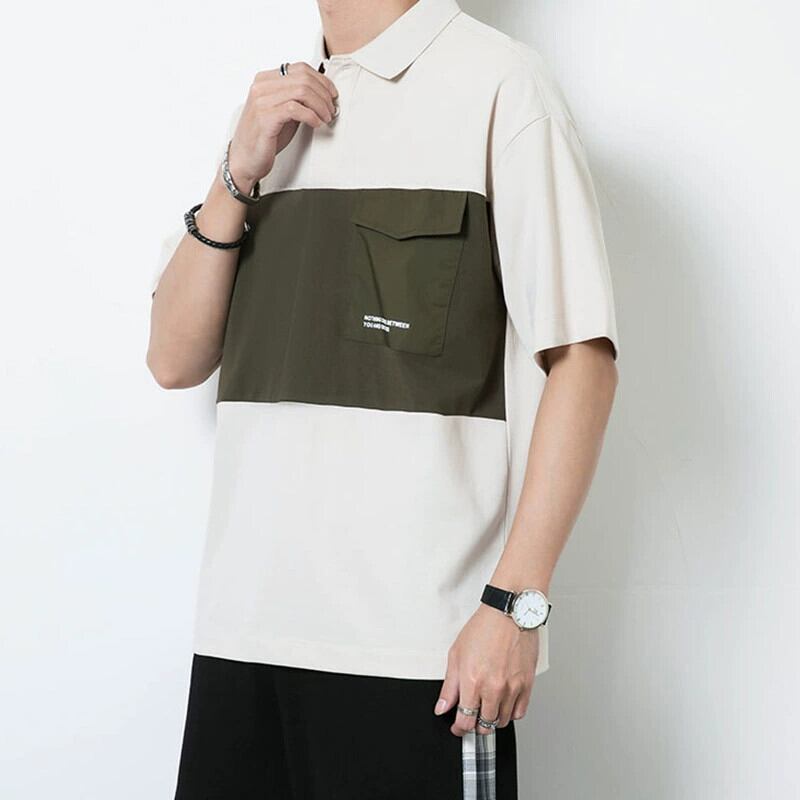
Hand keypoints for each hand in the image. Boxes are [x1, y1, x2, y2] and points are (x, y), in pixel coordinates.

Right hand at [227, 62, 337, 189]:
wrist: (245, 159)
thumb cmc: (265, 137)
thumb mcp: (283, 112)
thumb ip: (297, 99)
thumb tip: (323, 94)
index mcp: (265, 80)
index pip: (300, 68)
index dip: (321, 81)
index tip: (332, 95)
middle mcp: (261, 86)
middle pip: (303, 78)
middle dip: (324, 95)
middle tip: (331, 110)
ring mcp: (261, 101)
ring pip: (302, 91)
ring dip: (320, 106)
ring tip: (326, 118)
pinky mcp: (265, 117)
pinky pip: (295, 109)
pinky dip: (311, 116)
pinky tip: (316, 124)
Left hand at [434, 604, 538, 735]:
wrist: (509, 613)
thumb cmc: (484, 628)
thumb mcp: (456, 654)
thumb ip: (449, 686)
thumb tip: (442, 707)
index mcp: (472, 680)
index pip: (465, 720)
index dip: (459, 728)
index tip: (458, 727)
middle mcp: (493, 688)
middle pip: (484, 725)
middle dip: (475, 725)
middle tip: (472, 715)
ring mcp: (512, 688)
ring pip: (501, 721)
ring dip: (492, 719)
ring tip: (486, 707)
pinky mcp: (527, 685)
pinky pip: (519, 712)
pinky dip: (510, 713)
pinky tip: (503, 703)